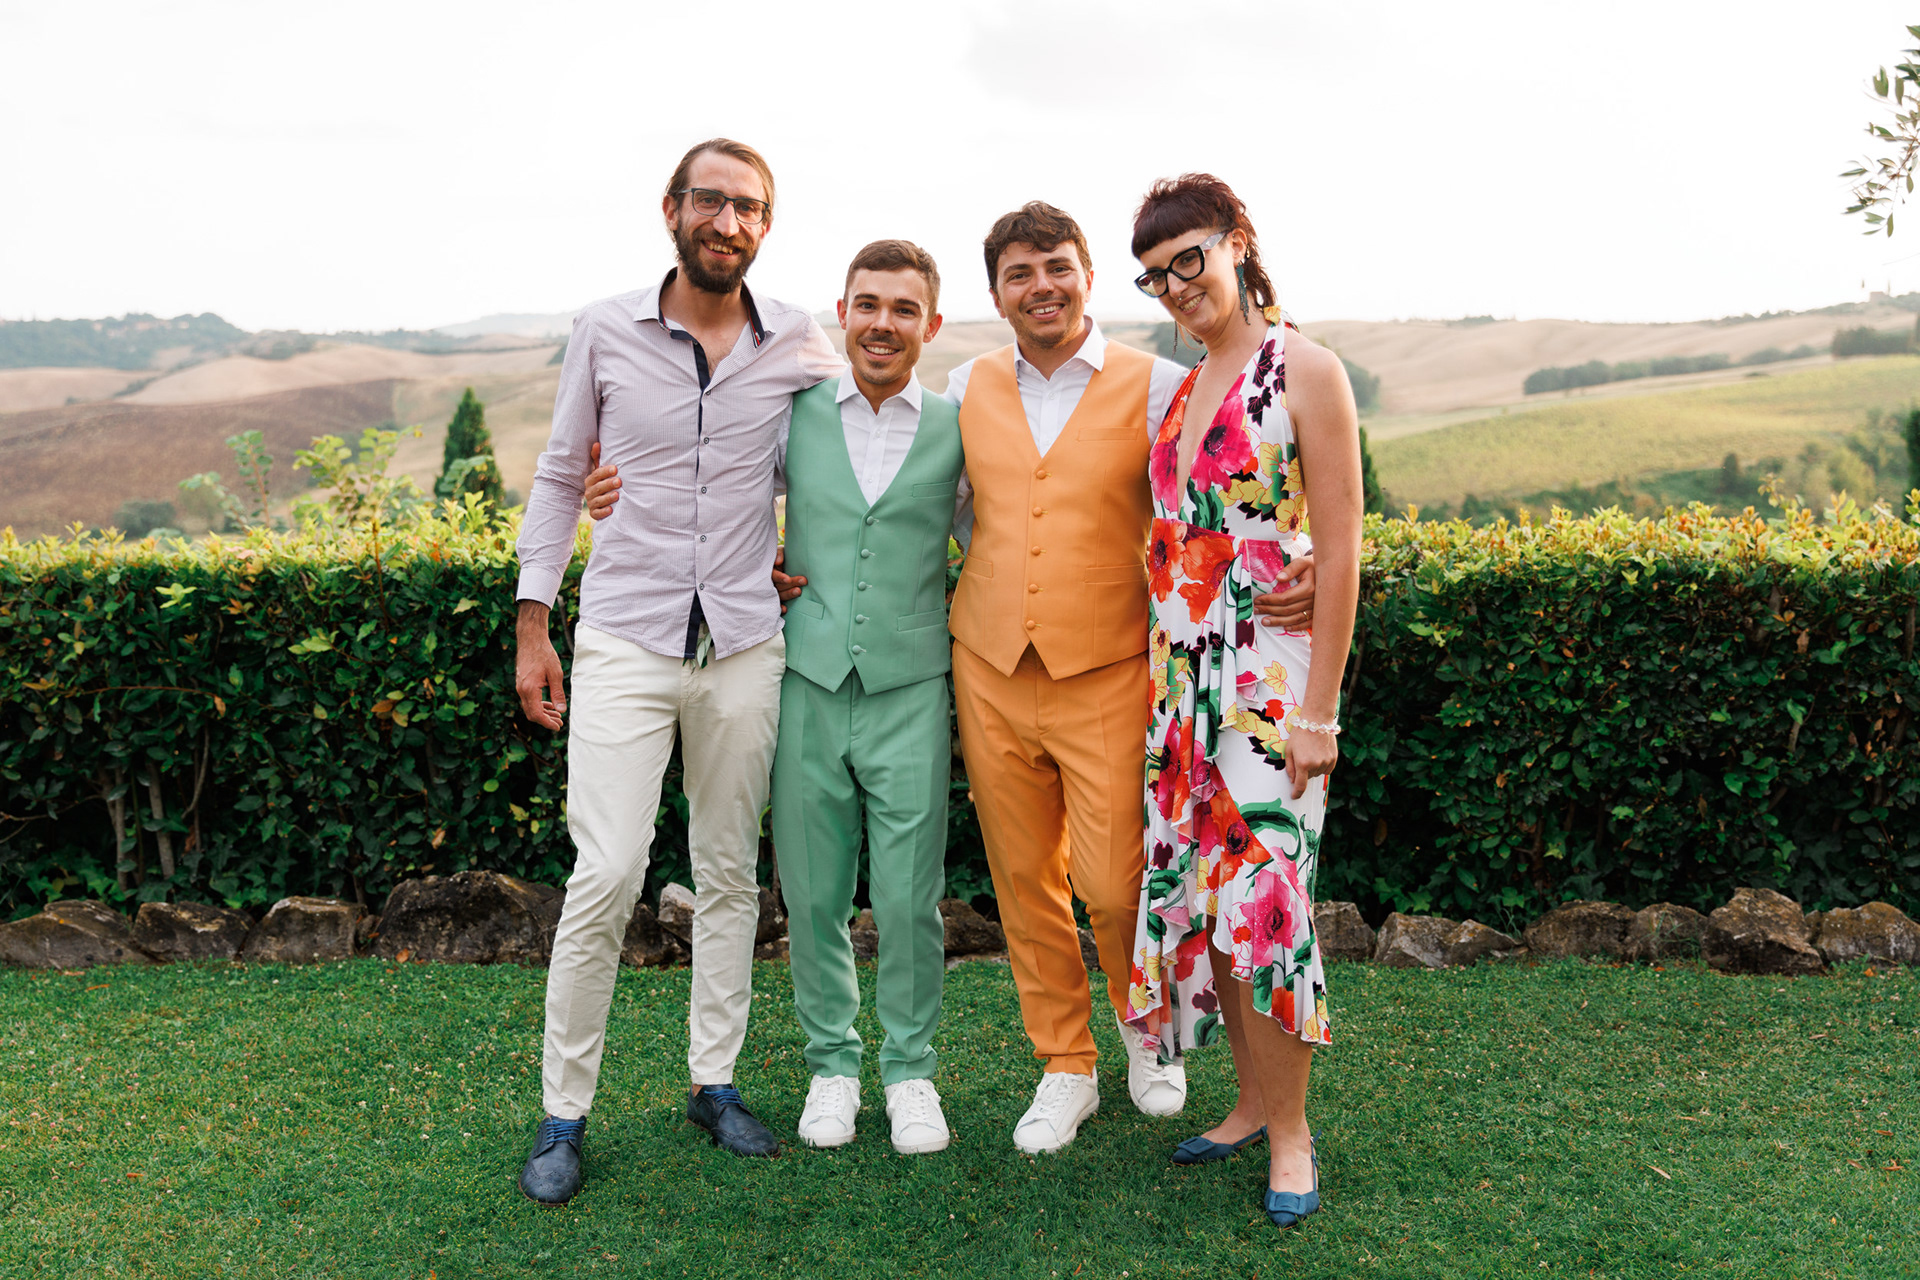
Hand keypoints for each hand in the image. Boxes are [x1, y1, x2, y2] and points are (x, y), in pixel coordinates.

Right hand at [515, 603, 566, 729]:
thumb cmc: (544, 654)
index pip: (537, 714)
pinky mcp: (521, 683)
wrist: (530, 639)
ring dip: (542, 713)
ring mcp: (520, 687)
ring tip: (557, 715)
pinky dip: (538, 704)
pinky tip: (549, 704)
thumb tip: (561, 710)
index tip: (558, 727)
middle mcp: (521, 690)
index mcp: (529, 689)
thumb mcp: (555, 674)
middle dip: (545, 720)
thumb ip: (558, 693)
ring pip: (529, 707)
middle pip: (531, 713)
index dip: (547, 723)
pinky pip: (528, 699)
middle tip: (559, 723)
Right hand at [583, 441, 620, 520]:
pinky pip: (597, 514)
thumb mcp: (600, 470)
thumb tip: (597, 443)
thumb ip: (598, 458)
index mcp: (590, 480)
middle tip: (619, 481)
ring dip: (607, 498)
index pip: (596, 474)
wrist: (602, 501)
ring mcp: (591, 503)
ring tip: (617, 495)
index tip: (616, 468)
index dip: (605, 471)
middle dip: (608, 484)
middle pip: (597, 487)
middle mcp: (589, 491)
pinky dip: (603, 512)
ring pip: (597, 501)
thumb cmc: (603, 482)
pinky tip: (611, 510)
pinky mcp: (594, 513)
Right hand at [771, 546, 804, 613]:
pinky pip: (776, 604)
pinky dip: (779, 607)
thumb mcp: (780, 551)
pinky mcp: (775, 598)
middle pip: (777, 586)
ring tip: (799, 591)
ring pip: (778, 595)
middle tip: (803, 581)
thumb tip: (778, 562)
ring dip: (788, 594)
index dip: (779, 577)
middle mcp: (768, 582)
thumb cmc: (782, 556)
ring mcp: (771, 591)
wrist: (784, 561)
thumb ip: (779, 554)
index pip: (772, 575)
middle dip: (790, 584)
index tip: (788, 579)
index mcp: (768, 570)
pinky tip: (785, 609)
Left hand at [1254, 553, 1315, 629]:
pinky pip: (1307, 624)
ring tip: (1265, 621)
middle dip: (1270, 611)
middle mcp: (1314, 600)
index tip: (1258, 600)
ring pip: (1295, 619)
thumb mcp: (1302, 562)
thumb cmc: (1313, 566)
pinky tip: (1285, 627)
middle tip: (1257, 610)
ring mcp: (1317, 609)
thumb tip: (1278, 578)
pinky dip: (1296, 627)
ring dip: (1279, 622)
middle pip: (1288, 610)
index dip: (1270, 600)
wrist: (1331, 572)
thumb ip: (1290, 569)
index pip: (1285, 598)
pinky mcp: (1319, 613)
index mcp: (1309, 588)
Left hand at [1284, 722, 1337, 799]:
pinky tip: (1319, 754)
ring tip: (1311, 753)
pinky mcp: (1334, 759)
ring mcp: (1326, 762)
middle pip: (1308, 778)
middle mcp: (1316, 765)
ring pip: (1318, 774)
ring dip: (1313, 768)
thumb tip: (1293, 781)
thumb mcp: (1289, 750)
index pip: (1300, 786)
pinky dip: (1322, 766)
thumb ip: (1290, 767)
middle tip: (1302, 757)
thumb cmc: (1299, 735)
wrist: (1316, 721)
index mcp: (1303, 764)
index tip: (1294, 797)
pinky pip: (1327, 770)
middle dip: (1304, 772)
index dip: (1297, 793)